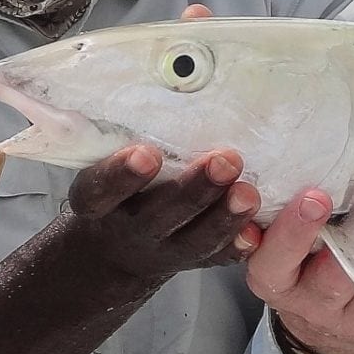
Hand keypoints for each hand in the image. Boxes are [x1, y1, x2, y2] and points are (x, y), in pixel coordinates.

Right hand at [62, 145, 260, 294]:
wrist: (116, 249)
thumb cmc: (116, 188)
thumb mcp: (101, 167)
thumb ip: (117, 141)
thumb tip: (144, 92)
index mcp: (97, 205)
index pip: (101, 191)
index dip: (122, 174)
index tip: (147, 153)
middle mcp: (129, 230)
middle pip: (159, 216)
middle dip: (194, 190)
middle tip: (225, 162)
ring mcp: (163, 251)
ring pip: (194, 241)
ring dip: (224, 216)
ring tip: (248, 193)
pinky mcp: (193, 261)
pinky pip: (217, 259)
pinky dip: (238, 246)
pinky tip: (256, 232)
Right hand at [246, 168, 353, 353]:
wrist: (328, 329)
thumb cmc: (306, 264)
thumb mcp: (289, 242)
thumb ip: (303, 210)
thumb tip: (339, 160)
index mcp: (276, 278)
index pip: (277, 258)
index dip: (295, 230)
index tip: (317, 196)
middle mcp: (311, 305)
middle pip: (337, 275)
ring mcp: (353, 322)